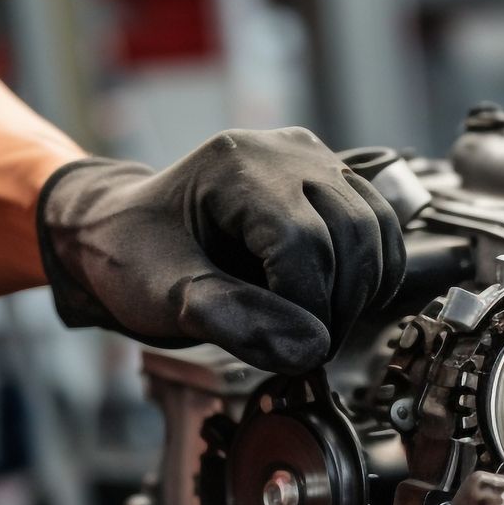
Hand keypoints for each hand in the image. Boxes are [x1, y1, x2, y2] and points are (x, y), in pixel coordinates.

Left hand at [35, 129, 405, 373]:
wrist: (124, 231)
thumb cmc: (134, 257)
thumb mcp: (162, 294)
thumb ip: (230, 319)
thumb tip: (310, 349)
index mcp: (234, 165)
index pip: (301, 240)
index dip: (308, 306)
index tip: (297, 353)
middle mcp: (283, 151)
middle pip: (348, 233)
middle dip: (338, 306)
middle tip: (312, 352)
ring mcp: (314, 161)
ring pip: (374, 230)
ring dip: (362, 293)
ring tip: (322, 332)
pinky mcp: (333, 181)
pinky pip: (379, 229)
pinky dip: (372, 275)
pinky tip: (339, 306)